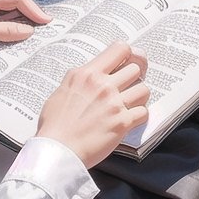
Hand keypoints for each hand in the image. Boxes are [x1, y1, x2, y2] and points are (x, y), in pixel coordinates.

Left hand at [0, 0, 49, 53]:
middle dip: (29, 14)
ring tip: (31, 34)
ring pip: (4, 10)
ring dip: (17, 21)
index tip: (46, 22)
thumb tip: (27, 31)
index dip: (34, 9)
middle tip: (44, 29)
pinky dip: (5, 25)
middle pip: (13, 2)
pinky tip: (10, 36)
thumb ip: (3, 30)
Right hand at [37, 41, 149, 167]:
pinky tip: (130, 119)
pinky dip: (139, 116)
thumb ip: (81, 78)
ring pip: (144, 89)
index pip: (120, 48)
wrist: (57, 150)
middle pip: (136, 68)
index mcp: (87, 74)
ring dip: (139, 96)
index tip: (126, 62)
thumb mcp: (63, 89)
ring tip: (131, 103)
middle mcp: (103, 85)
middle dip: (134, 77)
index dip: (128, 54)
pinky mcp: (122, 123)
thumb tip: (92, 74)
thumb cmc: (55, 124)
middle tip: (128, 86)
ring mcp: (114, 104)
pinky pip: (144, 112)